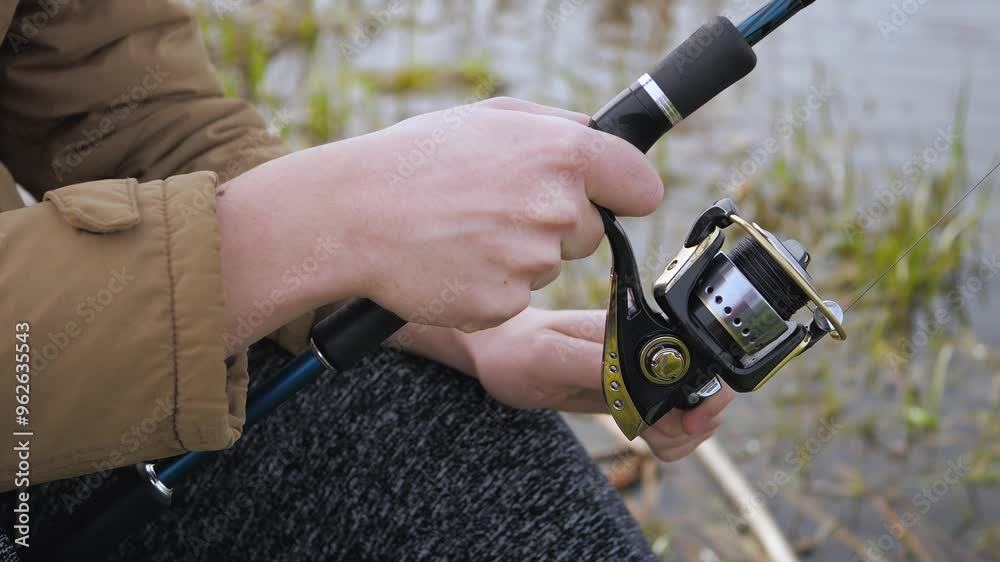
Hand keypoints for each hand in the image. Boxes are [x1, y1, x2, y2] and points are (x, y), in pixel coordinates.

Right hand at [326, 97, 662, 331]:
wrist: (353, 216)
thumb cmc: (416, 161)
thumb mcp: (488, 117)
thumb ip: (558, 126)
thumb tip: (603, 139)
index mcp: (563, 154)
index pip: (641, 188)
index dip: (623, 193)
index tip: (608, 197)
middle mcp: (557, 210)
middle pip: (590, 233)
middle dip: (556, 226)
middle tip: (496, 209)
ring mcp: (532, 262)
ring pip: (549, 267)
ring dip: (518, 256)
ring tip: (465, 231)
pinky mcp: (504, 304)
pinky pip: (515, 298)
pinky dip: (491, 286)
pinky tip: (455, 262)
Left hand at [465, 307, 734, 461]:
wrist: (497, 354)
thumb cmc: (516, 349)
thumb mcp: (550, 357)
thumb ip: (596, 365)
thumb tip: (640, 377)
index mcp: (635, 330)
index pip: (697, 358)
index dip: (705, 393)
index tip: (687, 421)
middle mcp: (646, 348)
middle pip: (704, 386)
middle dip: (696, 420)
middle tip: (663, 437)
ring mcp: (641, 371)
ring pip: (689, 407)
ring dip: (683, 433)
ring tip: (654, 441)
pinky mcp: (631, 392)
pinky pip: (667, 418)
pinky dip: (669, 437)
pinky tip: (649, 439)